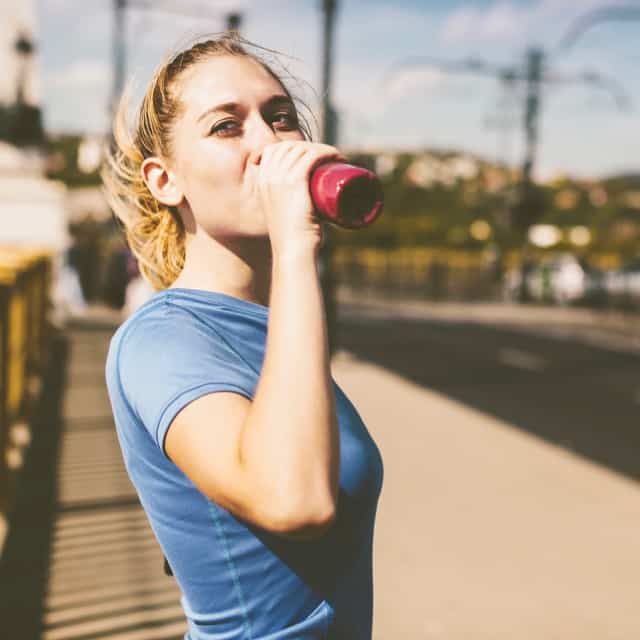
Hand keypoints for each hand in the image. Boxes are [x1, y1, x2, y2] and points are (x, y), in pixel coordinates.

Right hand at [256, 141, 345, 258]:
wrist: (292, 251)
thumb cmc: (293, 240)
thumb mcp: (285, 216)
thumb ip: (291, 209)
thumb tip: (311, 207)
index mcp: (262, 181)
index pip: (276, 150)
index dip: (296, 148)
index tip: (315, 157)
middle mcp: (268, 176)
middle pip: (291, 147)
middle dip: (311, 146)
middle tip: (330, 160)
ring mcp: (280, 178)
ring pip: (303, 150)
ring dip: (323, 148)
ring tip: (337, 159)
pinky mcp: (294, 182)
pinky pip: (311, 156)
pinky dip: (325, 152)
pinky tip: (336, 155)